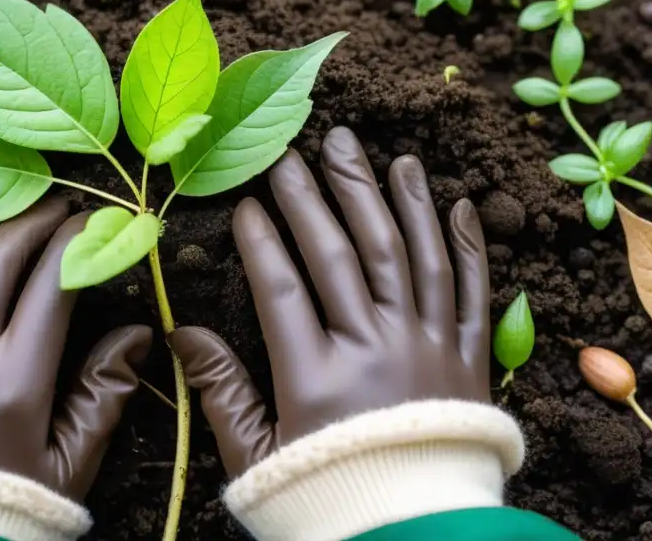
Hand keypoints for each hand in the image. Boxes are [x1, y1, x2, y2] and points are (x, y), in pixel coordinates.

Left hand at [0, 199, 152, 500]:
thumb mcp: (71, 464)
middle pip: (0, 257)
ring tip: (9, 215)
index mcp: (15, 379)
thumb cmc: (6, 511)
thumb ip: (104, 394)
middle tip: (58, 205)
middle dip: (35, 220)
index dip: (78, 240)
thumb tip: (138, 332)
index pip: (52, 281)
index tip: (96, 220)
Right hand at [168, 126, 489, 476]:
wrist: (411, 538)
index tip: (244, 199)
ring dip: (392, 198)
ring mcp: (427, 349)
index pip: (282, 286)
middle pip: (343, 255)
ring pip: (409, 256)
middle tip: (298, 150)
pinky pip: (471, 292)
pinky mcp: (468, 360)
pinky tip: (455, 204)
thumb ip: (220, 392)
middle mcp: (375, 350)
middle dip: (315, 196)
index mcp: (317, 377)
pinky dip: (467, 246)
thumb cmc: (324, 497)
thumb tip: (180, 333)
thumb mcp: (256, 457)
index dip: (260, 238)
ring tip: (378, 153)